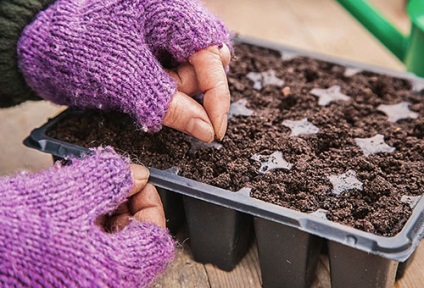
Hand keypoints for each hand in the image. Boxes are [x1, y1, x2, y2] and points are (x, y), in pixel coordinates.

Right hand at [0, 148, 174, 286]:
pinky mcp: (67, 280)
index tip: (136, 181)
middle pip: (134, 241)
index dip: (150, 202)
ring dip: (100, 213)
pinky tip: (66, 208)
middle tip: (107, 182)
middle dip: (122, 204)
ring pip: (109, 245)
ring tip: (79, 191)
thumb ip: (109, 180)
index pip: (157, 238)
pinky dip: (82, 227)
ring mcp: (85, 285)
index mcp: (115, 272)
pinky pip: (88, 252)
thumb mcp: (64, 197)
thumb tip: (136, 174)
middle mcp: (106, 285)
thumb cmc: (9, 239)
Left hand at [18, 0, 230, 141]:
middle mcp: (174, 21)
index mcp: (173, 12)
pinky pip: (172, 78)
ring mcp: (164, 37)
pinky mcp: (153, 52)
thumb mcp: (126, 80)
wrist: (37, 46)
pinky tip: (141, 90)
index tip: (213, 131)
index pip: (213, 57)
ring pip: (190, 75)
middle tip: (158, 97)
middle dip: (188, 90)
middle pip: (206, 66)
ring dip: (172, 93)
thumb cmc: (74, 48)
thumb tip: (206, 131)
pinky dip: (162, 93)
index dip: (217, 97)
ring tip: (138, 90)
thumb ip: (171, 105)